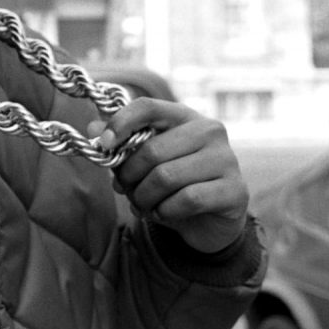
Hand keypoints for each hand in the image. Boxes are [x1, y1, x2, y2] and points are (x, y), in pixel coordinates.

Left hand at [89, 98, 248, 253]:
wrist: (210, 221)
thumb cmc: (173, 184)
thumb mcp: (143, 163)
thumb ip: (120, 145)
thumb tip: (92, 130)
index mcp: (184, 116)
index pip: (148, 107)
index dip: (120, 123)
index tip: (103, 145)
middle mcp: (210, 131)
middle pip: (151, 150)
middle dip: (129, 177)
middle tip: (125, 190)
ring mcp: (227, 159)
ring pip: (166, 177)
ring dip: (144, 198)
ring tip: (142, 204)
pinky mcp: (235, 190)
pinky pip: (187, 199)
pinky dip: (166, 211)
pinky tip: (164, 213)